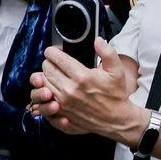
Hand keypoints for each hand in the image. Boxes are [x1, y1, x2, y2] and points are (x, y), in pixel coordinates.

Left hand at [29, 39, 144, 142]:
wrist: (115, 119)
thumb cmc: (115, 95)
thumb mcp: (117, 71)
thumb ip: (107, 52)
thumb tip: (98, 40)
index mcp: (82, 76)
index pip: (56, 58)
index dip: (53, 52)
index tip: (55, 52)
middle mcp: (69, 89)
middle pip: (46, 68)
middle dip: (49, 62)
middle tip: (55, 62)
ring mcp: (63, 102)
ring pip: (43, 82)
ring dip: (45, 75)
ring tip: (54, 73)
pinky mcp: (60, 111)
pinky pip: (44, 97)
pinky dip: (45, 90)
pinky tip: (52, 87)